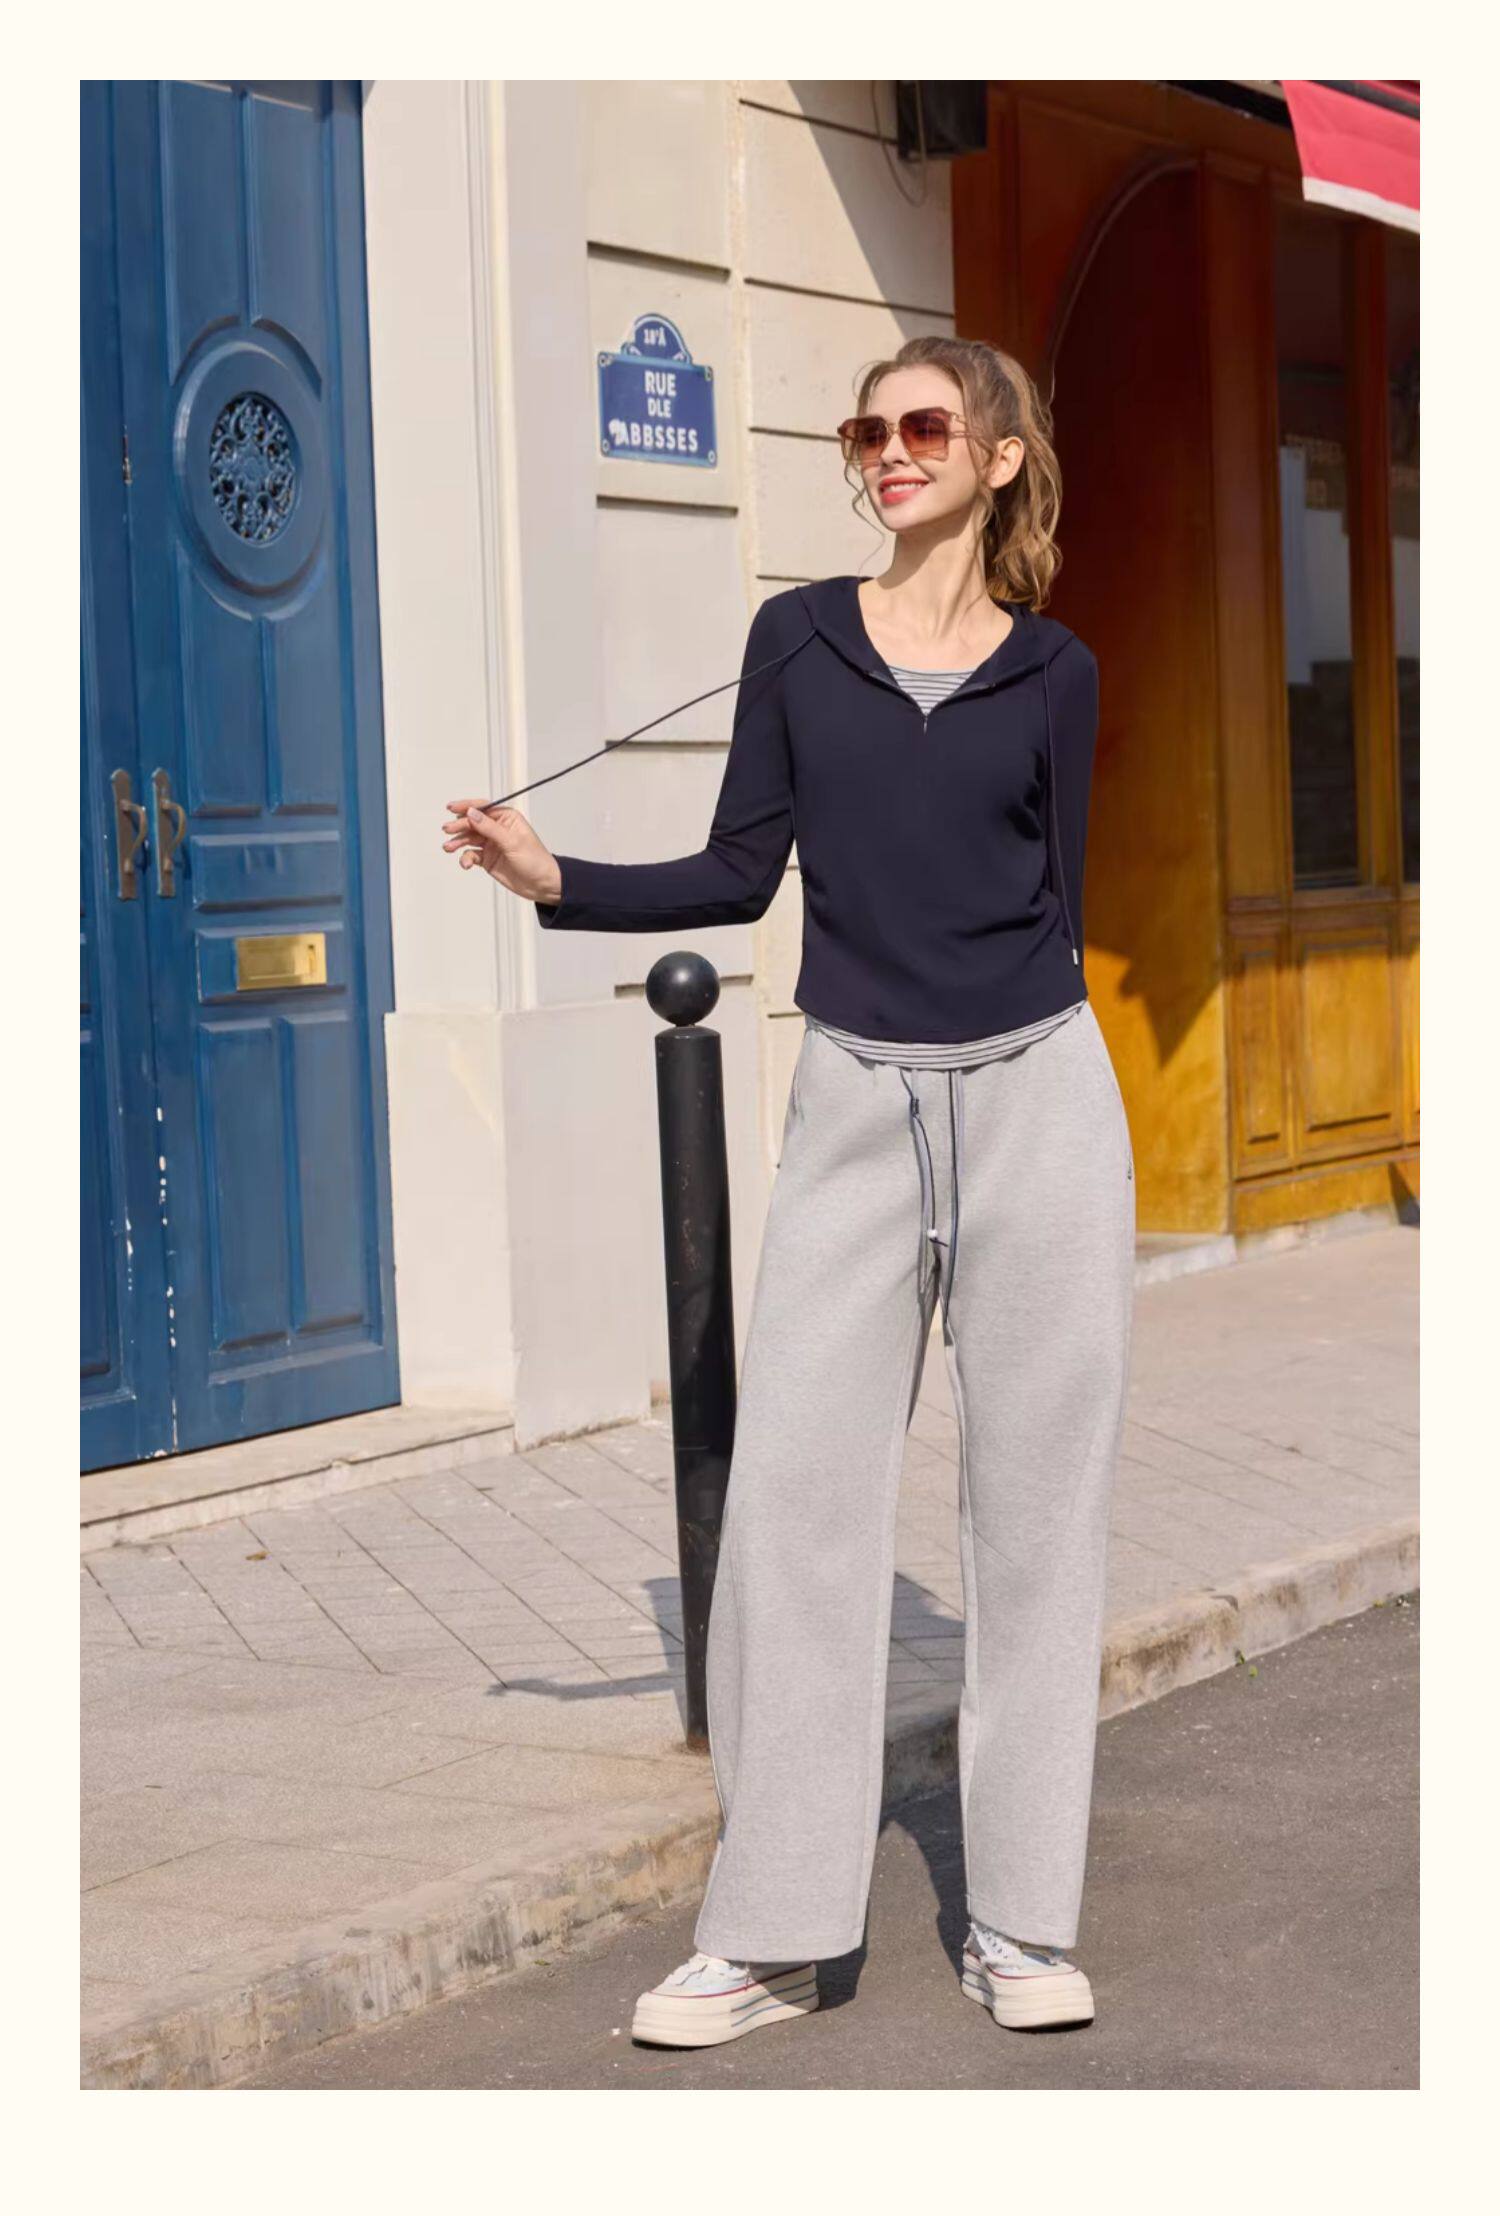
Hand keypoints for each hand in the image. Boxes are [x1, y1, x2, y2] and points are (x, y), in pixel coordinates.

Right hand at [441, 797, 563, 903]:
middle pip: (472, 823)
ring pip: (469, 838)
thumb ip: (490, 828)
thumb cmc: (535, 861)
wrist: (541, 885)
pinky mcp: (487, 858)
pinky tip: (465, 864)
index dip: (466, 806)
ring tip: (449, 847)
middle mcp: (497, 829)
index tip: (452, 808)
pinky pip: (471, 854)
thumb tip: (472, 813)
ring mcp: (491, 843)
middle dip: (459, 826)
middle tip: (448, 830)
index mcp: (507, 818)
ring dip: (458, 842)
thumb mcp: (512, 842)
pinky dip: (465, 858)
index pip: (483, 808)